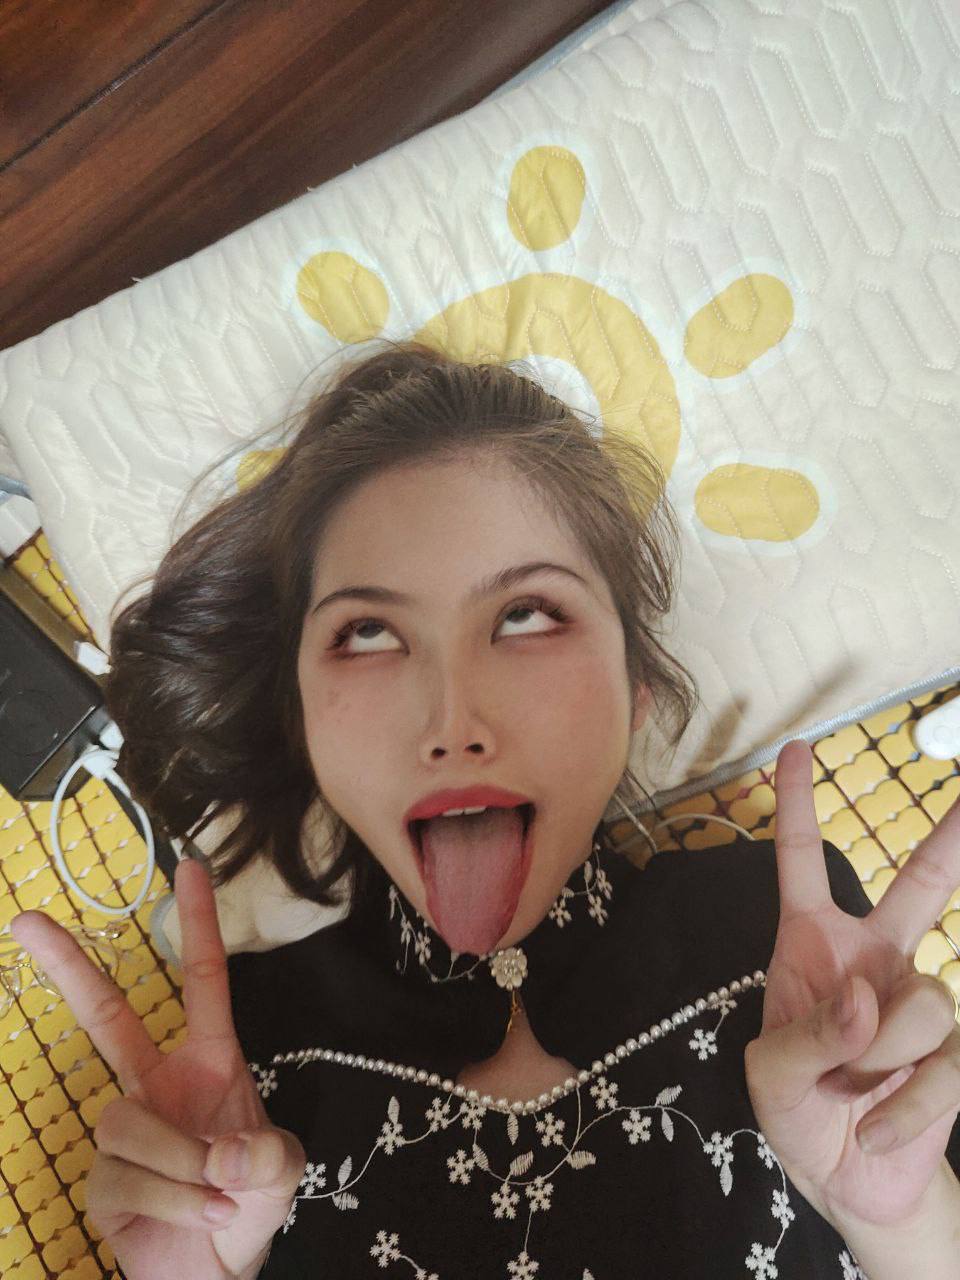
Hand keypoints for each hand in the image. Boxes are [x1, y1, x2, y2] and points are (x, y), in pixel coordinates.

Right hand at [9, 857, 304, 1279]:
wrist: (215, 1275)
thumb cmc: (249, 1206)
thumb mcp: (283, 1173)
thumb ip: (268, 1156)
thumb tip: (222, 1150)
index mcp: (209, 1061)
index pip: (202, 982)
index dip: (197, 926)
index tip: (190, 869)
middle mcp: (158, 1083)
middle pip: (105, 1015)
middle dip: (67, 966)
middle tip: (23, 921)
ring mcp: (124, 1127)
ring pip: (126, 1121)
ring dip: (179, 1164)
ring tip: (213, 1195)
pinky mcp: (99, 1177)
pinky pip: (122, 1176)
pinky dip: (169, 1200)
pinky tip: (193, 1215)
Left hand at [743, 739, 959, 1231]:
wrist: (844, 1178)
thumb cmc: (796, 1110)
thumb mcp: (773, 1075)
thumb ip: (810, 1034)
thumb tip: (867, 1000)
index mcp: (811, 946)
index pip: (802, 863)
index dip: (796, 806)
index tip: (795, 749)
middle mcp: (872, 958)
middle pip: (920, 886)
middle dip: (950, 841)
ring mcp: (918, 1000)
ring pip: (927, 998)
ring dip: (886, 1055)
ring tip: (855, 1090)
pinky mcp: (953, 1051)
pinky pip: (949, 1062)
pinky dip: (912, 1103)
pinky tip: (880, 1126)